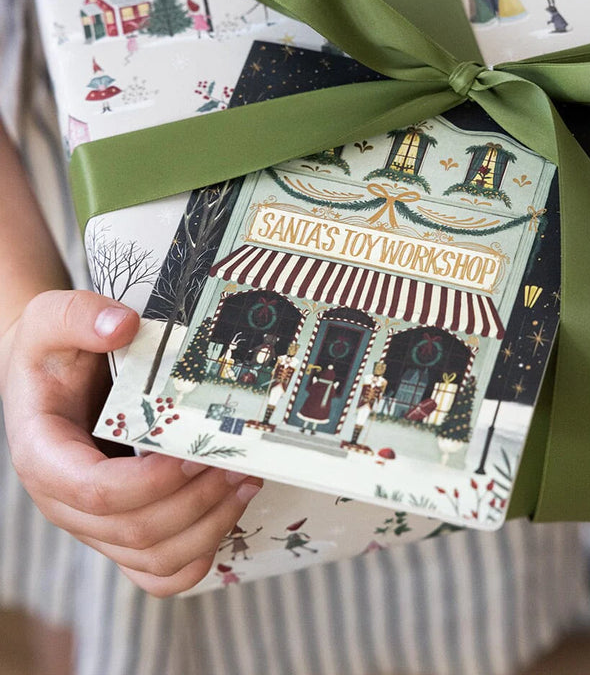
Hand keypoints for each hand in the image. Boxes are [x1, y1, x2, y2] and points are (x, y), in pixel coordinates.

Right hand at [0, 289, 260, 596]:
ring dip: (208, 527)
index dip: (152, 482)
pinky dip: (198, 554)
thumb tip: (123, 325)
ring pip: (153, 559)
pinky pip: (158, 571)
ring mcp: (94, 523)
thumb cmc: (51, 349)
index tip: (196, 453)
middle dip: (197, 501)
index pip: (96, 492)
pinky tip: (228, 512)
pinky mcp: (120, 529)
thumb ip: (80, 316)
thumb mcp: (51, 319)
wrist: (49, 372)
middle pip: (135, 531)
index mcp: (44, 456)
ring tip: (247, 481)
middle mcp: (65, 502)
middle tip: (240, 463)